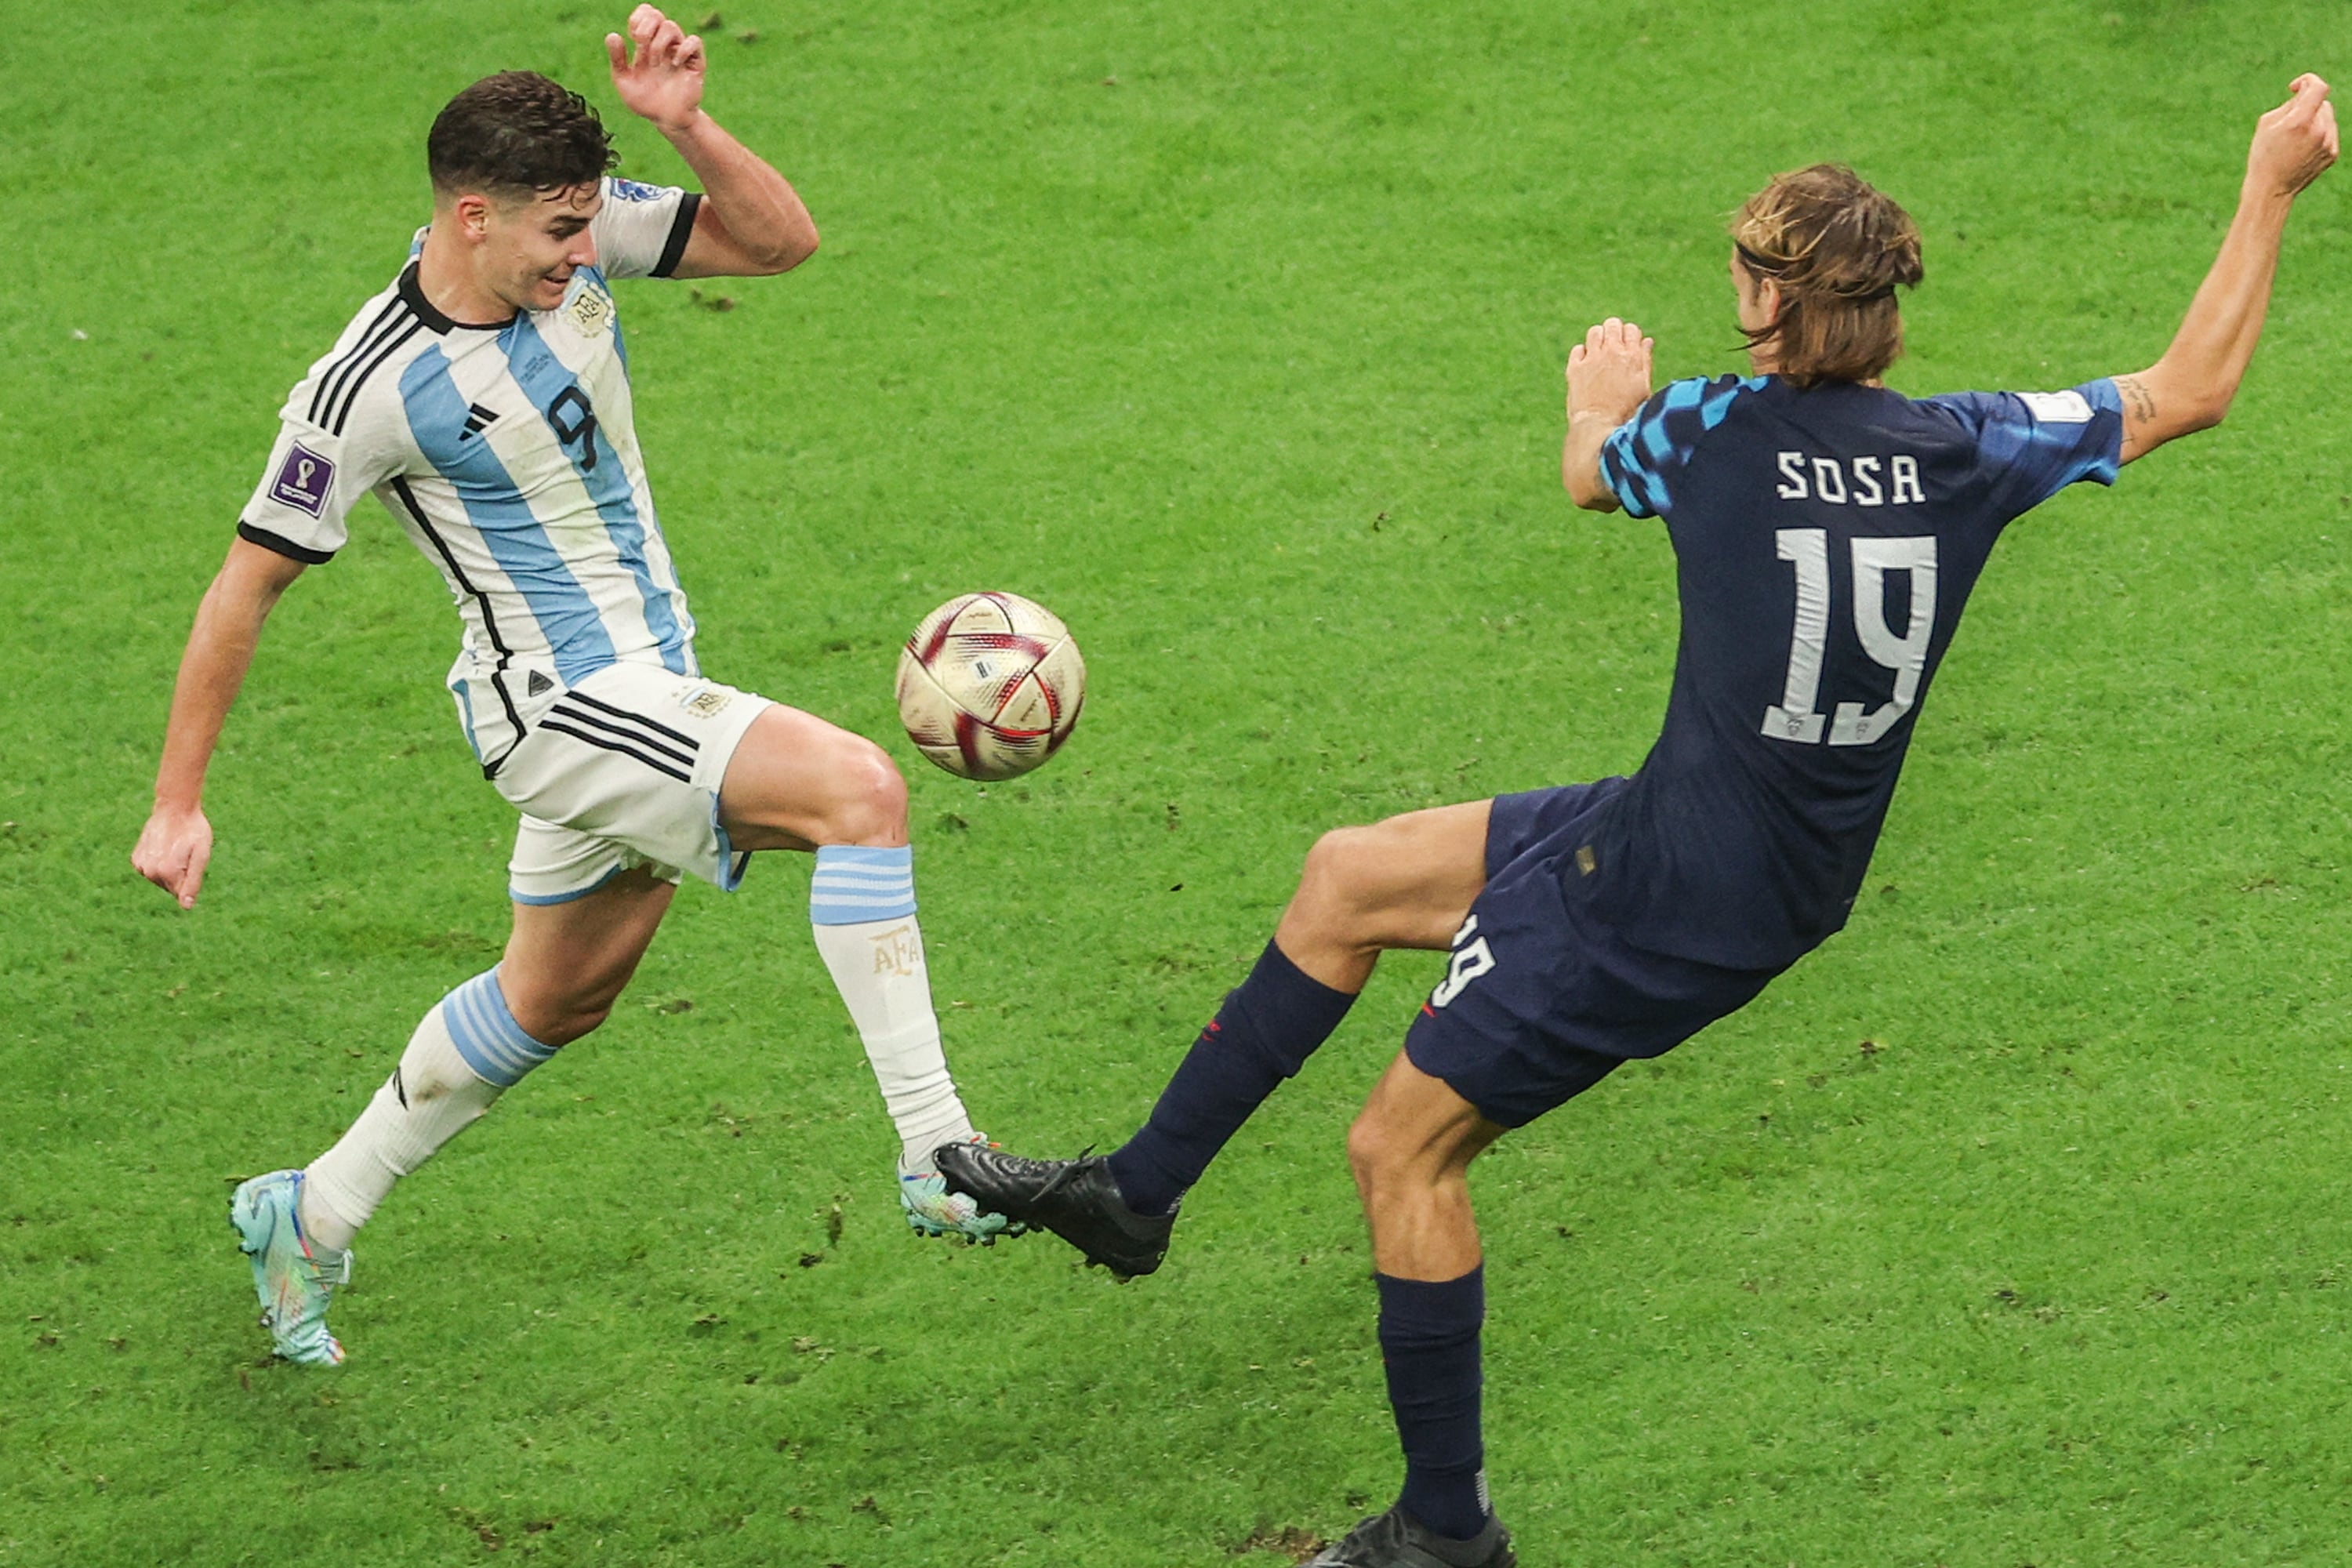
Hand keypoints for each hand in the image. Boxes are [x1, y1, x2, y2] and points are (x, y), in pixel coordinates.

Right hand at [133, 804, 212, 909]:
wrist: (174, 808)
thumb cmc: (193, 831)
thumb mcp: (201, 856)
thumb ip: (193, 882)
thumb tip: (186, 906)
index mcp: (167, 872)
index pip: (181, 893)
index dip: (191, 879)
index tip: (192, 860)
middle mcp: (150, 872)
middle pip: (170, 887)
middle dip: (181, 875)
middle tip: (185, 853)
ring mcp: (140, 865)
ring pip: (160, 879)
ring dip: (169, 869)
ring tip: (175, 849)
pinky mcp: (136, 859)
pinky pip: (151, 869)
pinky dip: (158, 863)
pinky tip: (163, 848)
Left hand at [606, 5, 705, 134]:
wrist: (666, 121)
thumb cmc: (645, 102)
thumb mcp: (624, 82)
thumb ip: (617, 59)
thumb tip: (613, 35)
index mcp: (647, 45)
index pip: (646, 14)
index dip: (638, 18)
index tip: (632, 36)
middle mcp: (664, 45)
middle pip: (658, 15)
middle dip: (646, 27)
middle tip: (640, 44)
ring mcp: (680, 53)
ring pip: (672, 27)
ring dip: (658, 43)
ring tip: (654, 63)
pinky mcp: (695, 63)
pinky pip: (694, 42)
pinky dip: (683, 49)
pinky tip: (675, 64)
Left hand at [1567, 317, 1653, 427]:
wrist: (1599, 425)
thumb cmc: (1626, 411)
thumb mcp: (1643, 386)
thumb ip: (1644, 361)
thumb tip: (1647, 341)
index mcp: (1632, 356)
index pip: (1632, 330)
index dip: (1630, 336)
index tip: (1627, 347)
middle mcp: (1612, 352)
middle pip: (1613, 324)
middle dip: (1614, 331)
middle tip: (1612, 348)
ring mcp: (1592, 359)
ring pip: (1594, 332)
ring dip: (1598, 338)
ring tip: (1599, 354)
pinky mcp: (1575, 368)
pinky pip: (1578, 349)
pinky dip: (1582, 353)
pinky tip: (1586, 365)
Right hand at [2248, 73, 2337, 199]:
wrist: (2271, 190)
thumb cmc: (2263, 155)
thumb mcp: (2267, 123)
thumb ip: (2290, 104)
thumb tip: (2305, 94)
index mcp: (2299, 122)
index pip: (2319, 87)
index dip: (2308, 81)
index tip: (2296, 88)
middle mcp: (2319, 131)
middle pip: (2322, 103)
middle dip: (2308, 106)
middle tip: (2289, 122)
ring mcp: (2328, 143)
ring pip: (2327, 117)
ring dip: (2314, 120)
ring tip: (2295, 139)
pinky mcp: (2332, 153)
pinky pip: (2330, 132)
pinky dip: (2319, 134)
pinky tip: (2302, 148)